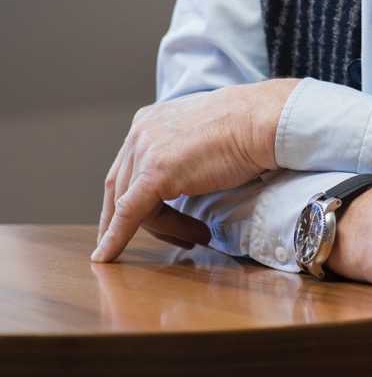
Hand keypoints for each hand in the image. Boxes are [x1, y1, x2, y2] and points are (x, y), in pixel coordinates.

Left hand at [93, 79, 298, 262]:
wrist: (259, 122)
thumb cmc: (244, 126)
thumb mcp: (199, 132)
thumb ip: (179, 148)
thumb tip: (179, 173)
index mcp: (148, 120)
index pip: (127, 167)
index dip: (125, 198)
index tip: (128, 221)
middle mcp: (139, 132)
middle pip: (122, 187)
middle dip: (130, 219)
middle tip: (149, 239)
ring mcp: (145, 152)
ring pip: (131, 206)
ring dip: (160, 229)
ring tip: (194, 237)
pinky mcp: (154, 175)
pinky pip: (128, 214)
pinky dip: (116, 238)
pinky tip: (108, 257)